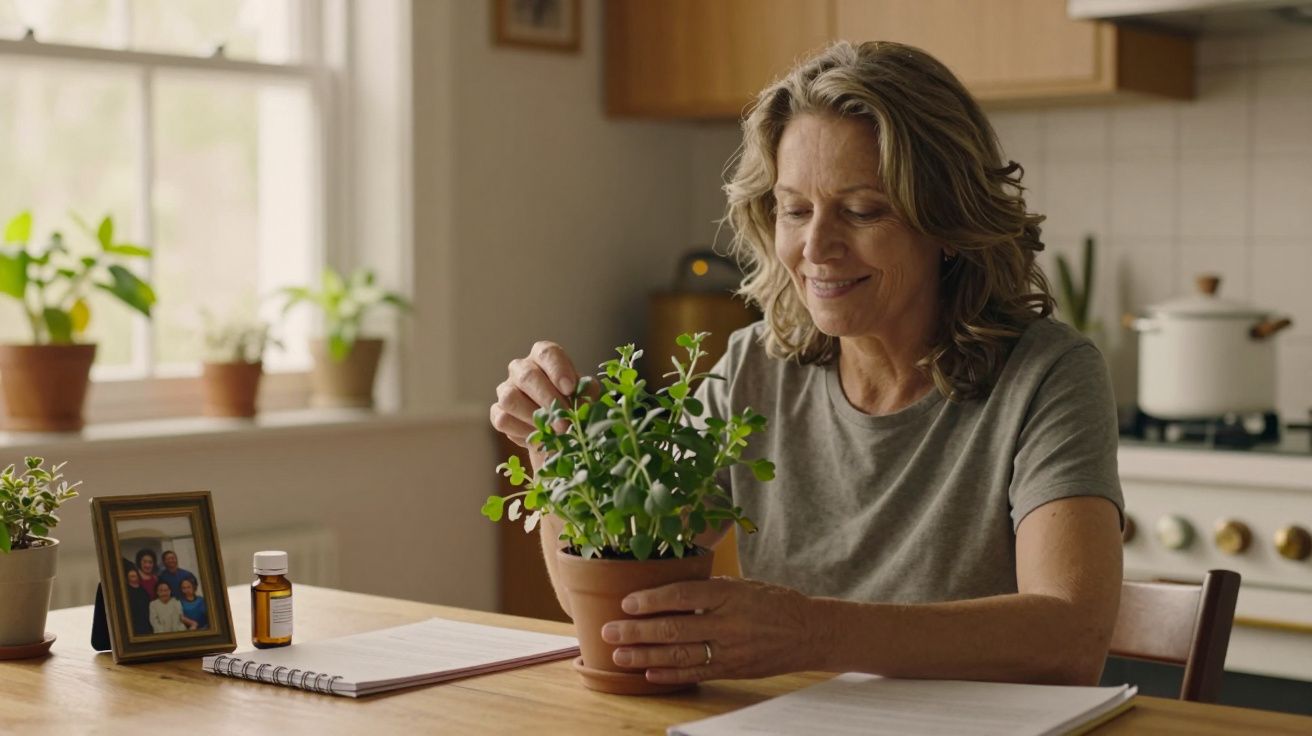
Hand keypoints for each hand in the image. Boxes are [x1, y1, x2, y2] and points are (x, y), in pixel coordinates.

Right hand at [490, 341, 583, 468]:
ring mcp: (506, 389)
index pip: (547, 353)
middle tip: (565, 422)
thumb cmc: (574, 404)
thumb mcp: (587, 396)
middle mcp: (521, 368)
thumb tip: (581, 402)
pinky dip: (522, 431)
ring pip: (510, 398)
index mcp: (544, 357)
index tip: (570, 389)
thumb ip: (587, 393)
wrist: (559, 432)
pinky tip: (538, 436)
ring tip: (553, 431)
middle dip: (548, 400)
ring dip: (533, 417)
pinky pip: (503, 418)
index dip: (558, 370)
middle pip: (527, 376)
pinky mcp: (497, 411)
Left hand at [601, 577, 820, 684]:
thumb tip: (667, 591)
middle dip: (637, 631)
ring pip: (680, 655)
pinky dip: (670, 675)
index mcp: (729, 594)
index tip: (627, 602)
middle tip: (609, 631)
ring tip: (620, 655)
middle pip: (674, 628)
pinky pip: (696, 674)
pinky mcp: (733, 670)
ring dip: (645, 657)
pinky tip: (649, 674)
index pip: (682, 595)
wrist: (809, 632)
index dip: (652, 599)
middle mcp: (728, 622)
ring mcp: (730, 650)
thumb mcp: (743, 584)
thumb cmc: (773, 602)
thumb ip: (708, 589)